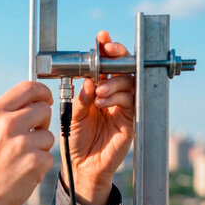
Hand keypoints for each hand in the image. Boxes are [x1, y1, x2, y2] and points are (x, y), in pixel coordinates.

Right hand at [0, 81, 54, 204]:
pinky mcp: (34, 161)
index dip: (42, 92)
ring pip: (48, 136)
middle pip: (43, 110)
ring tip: (20, 160)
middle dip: (43, 123)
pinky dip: (40, 166)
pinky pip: (49, 156)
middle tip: (32, 137)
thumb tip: (34, 101)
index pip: (27, 88)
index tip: (46, 100)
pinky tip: (23, 173)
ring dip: (40, 148)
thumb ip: (6, 115)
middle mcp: (6, 124)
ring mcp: (22, 143)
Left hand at [61, 31, 133, 204]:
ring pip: (130, 83)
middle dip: (118, 57)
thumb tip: (90, 80)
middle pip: (124, 68)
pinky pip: (131, 102)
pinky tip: (104, 102)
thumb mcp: (73, 115)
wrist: (81, 165)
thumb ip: (81, 98)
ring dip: (115, 82)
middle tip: (108, 53)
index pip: (106, 64)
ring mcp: (124, 107)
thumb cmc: (75, 139)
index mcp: (99, 89)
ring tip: (99, 92)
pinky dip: (118, 98)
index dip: (106, 49)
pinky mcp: (131, 120)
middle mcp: (114, 95)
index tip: (101, 38)